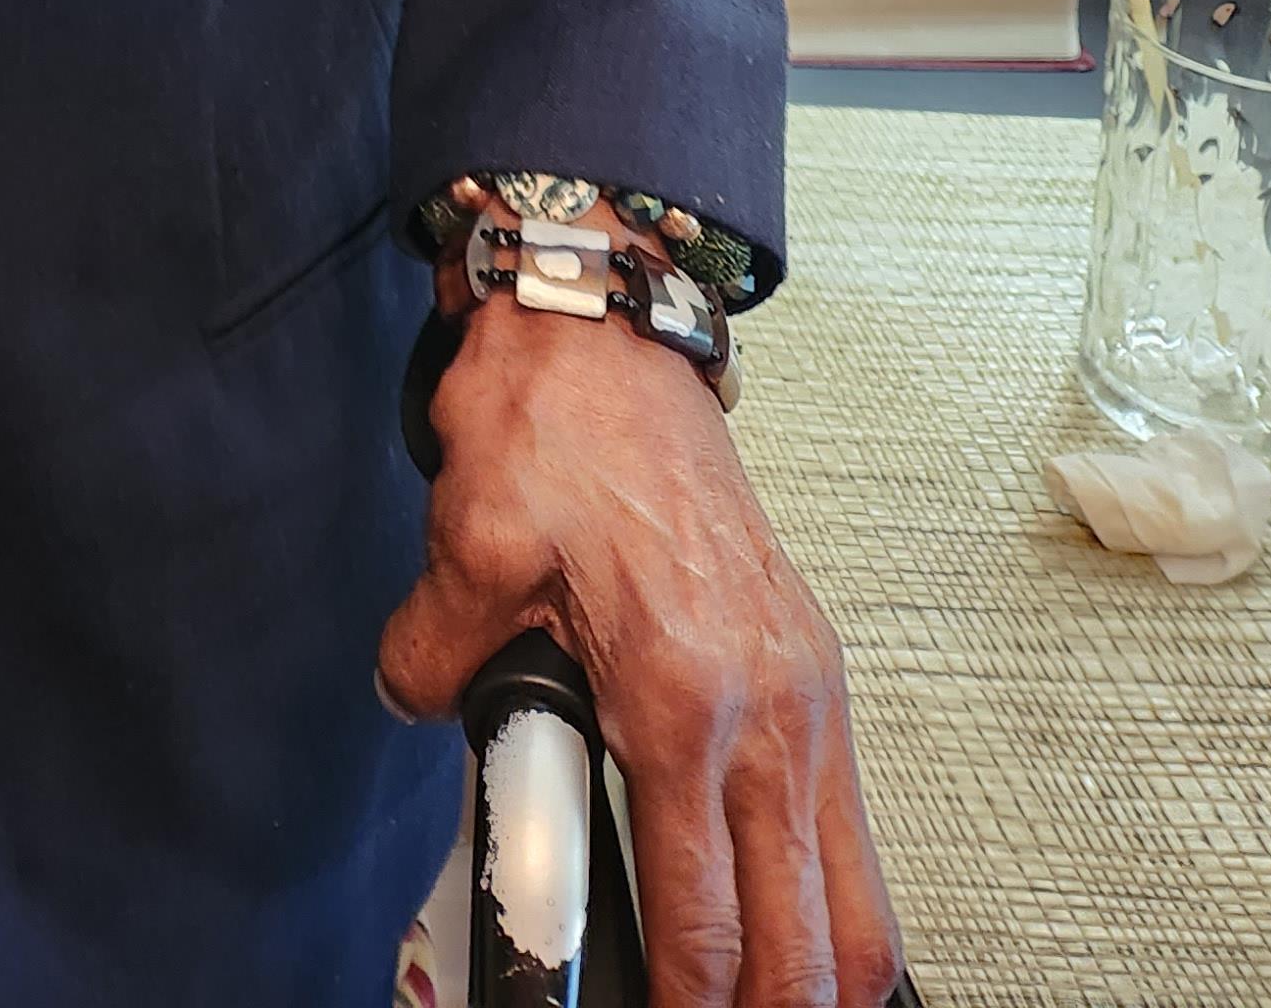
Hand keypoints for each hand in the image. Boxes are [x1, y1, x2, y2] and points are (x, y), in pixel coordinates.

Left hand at [380, 266, 901, 1007]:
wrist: (612, 330)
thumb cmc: (556, 421)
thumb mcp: (466, 542)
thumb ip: (434, 656)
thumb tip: (416, 703)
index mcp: (680, 692)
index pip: (703, 912)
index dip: (688, 1003)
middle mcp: (768, 704)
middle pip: (810, 937)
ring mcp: (806, 688)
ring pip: (855, 896)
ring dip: (821, 978)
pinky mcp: (813, 667)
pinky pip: (849, 827)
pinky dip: (833, 904)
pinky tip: (794, 932)